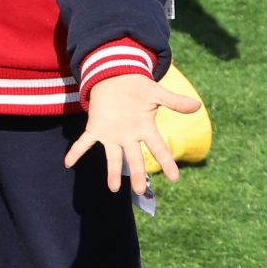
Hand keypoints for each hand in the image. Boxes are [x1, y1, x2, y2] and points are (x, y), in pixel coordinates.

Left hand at [66, 70, 193, 194]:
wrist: (116, 77)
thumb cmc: (138, 88)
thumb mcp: (156, 93)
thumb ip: (174, 101)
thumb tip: (198, 106)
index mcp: (145, 128)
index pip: (158, 148)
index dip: (167, 162)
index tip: (175, 178)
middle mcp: (129, 136)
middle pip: (135, 158)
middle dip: (137, 174)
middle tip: (139, 190)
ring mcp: (112, 134)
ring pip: (113, 157)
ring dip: (113, 171)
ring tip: (113, 188)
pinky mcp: (96, 128)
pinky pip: (85, 142)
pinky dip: (76, 151)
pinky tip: (68, 162)